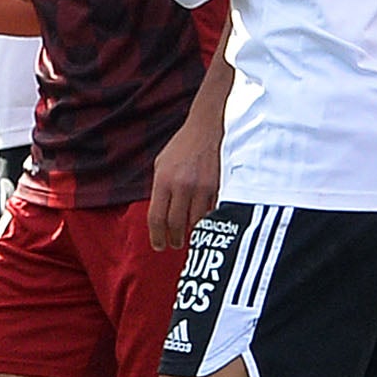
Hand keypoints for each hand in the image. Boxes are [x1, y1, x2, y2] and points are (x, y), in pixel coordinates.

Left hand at [145, 105, 221, 252]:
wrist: (207, 129)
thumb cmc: (181, 147)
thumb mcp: (161, 165)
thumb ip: (159, 190)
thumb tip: (159, 217)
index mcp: (164, 181)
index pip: (157, 218)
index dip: (157, 237)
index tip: (159, 246)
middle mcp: (182, 186)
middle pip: (176, 225)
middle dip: (174, 239)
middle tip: (174, 244)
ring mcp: (202, 188)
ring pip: (195, 223)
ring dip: (191, 232)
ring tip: (187, 235)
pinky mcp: (218, 188)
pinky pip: (211, 213)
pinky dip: (205, 221)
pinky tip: (202, 222)